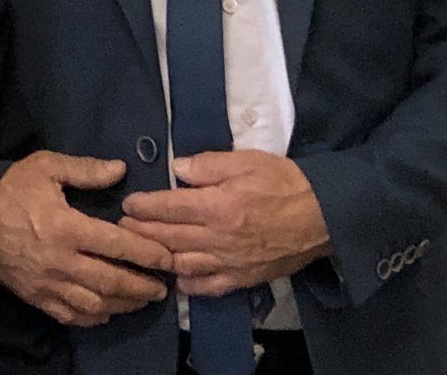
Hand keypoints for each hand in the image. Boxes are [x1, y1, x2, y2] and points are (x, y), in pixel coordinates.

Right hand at [0, 151, 173, 326]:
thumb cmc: (11, 186)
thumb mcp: (47, 166)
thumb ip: (86, 170)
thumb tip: (121, 170)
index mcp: (67, 227)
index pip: (118, 244)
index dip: (147, 253)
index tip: (168, 258)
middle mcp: (61, 261)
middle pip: (112, 282)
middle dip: (142, 287)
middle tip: (163, 288)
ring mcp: (48, 283)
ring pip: (95, 304)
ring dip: (123, 305)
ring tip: (141, 301)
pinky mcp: (35, 296)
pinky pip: (70, 315)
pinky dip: (93, 318)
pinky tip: (106, 313)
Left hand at [119, 150, 329, 296]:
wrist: (324, 215)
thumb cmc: (284, 182)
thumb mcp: (246, 161)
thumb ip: (208, 164)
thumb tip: (177, 168)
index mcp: (219, 205)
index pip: (169, 207)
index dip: (144, 206)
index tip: (128, 204)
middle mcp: (220, 238)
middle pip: (169, 238)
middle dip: (141, 233)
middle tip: (122, 228)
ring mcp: (231, 262)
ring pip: (184, 265)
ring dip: (159, 258)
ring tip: (141, 250)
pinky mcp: (244, 278)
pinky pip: (209, 287)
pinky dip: (188, 284)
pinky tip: (177, 278)